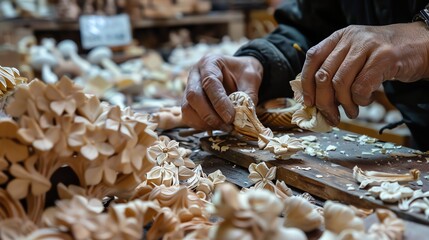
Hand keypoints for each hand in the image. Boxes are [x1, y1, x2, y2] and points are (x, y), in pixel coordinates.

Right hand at [182, 55, 262, 130]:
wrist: (238, 73)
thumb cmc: (243, 73)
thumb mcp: (251, 79)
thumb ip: (248, 96)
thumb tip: (243, 116)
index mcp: (210, 62)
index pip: (209, 82)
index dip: (219, 102)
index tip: (231, 117)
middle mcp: (195, 74)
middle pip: (193, 96)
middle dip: (210, 115)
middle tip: (227, 125)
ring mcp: (188, 88)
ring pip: (187, 108)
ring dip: (204, 122)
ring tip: (223, 127)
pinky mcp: (188, 102)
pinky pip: (188, 116)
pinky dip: (201, 125)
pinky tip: (216, 126)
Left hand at [301, 22, 428, 125]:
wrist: (421, 45)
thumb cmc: (384, 56)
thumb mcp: (355, 54)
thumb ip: (336, 69)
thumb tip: (316, 98)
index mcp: (339, 37)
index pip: (313, 58)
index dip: (306, 83)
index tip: (309, 102)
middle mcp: (351, 38)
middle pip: (324, 75)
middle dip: (323, 101)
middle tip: (330, 115)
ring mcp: (367, 46)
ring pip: (340, 83)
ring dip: (343, 104)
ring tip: (352, 111)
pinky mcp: (384, 58)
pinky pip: (361, 87)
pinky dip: (360, 100)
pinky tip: (366, 101)